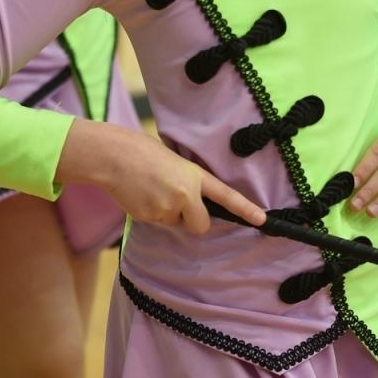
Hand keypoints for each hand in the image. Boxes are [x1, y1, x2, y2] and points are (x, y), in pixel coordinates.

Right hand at [60, 121, 264, 233]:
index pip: (226, 196)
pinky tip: (141, 195)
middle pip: (201, 225)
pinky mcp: (149, 218)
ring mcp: (166, 209)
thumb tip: (190, 203)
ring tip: (152, 190)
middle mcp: (185, 195)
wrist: (115, 156)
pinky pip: (157, 223)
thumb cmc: (144, 152)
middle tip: (178, 204)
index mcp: (194, 176)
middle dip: (192, 220)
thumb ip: (188, 182)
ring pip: (174, 224)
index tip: (263, 220)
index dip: (245, 209)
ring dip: (167, 213)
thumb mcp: (175, 162)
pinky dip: (151, 214)